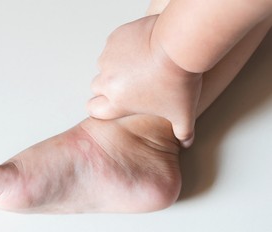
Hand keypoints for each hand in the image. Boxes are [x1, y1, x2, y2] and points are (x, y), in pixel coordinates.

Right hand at [87, 15, 201, 146]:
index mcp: (117, 102)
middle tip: (127, 84)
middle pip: (96, 87)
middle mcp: (108, 81)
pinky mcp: (114, 39)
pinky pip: (113, 46)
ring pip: (104, 65)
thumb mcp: (183, 113)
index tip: (108, 105)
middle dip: (107, 87)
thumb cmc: (178, 81)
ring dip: (115, 66)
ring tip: (138, 64)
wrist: (179, 46)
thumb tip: (186, 144)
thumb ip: (183, 133)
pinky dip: (122, 48)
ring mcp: (109, 58)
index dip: (99, 109)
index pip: (93, 110)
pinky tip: (141, 49)